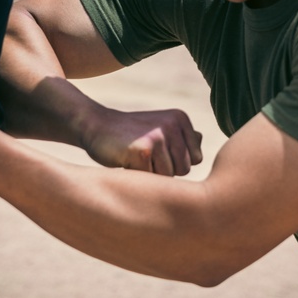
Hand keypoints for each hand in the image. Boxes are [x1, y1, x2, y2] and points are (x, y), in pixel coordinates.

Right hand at [82, 106, 202, 176]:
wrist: (96, 126)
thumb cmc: (132, 135)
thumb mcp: (160, 129)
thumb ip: (181, 136)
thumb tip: (200, 140)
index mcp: (181, 119)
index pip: (195, 159)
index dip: (175, 163)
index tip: (157, 152)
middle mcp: (173, 124)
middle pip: (184, 169)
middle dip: (165, 170)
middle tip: (145, 156)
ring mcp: (158, 136)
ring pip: (168, 176)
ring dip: (151, 174)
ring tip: (137, 158)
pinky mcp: (142, 150)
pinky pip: (150, 179)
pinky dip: (138, 176)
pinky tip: (127, 160)